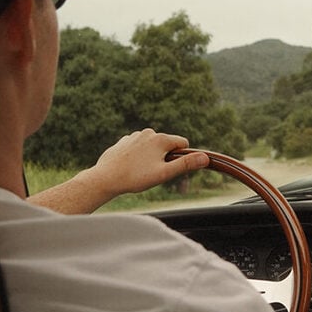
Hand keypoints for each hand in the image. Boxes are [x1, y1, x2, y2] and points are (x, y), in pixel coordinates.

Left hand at [29, 129, 210, 212]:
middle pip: (167, 145)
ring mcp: (134, 136)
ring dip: (152, 157)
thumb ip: (186, 164)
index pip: (183, 144)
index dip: (181, 158)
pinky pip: (138, 148)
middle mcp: (148, 133)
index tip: (171, 170)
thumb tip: (206, 157)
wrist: (105, 178)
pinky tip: (130, 168)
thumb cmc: (136, 177)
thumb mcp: (164, 173)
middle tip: (154, 174)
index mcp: (161, 139)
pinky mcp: (123, 142)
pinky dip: (138, 157)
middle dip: (166, 158)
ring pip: (152, 147)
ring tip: (141, 172)